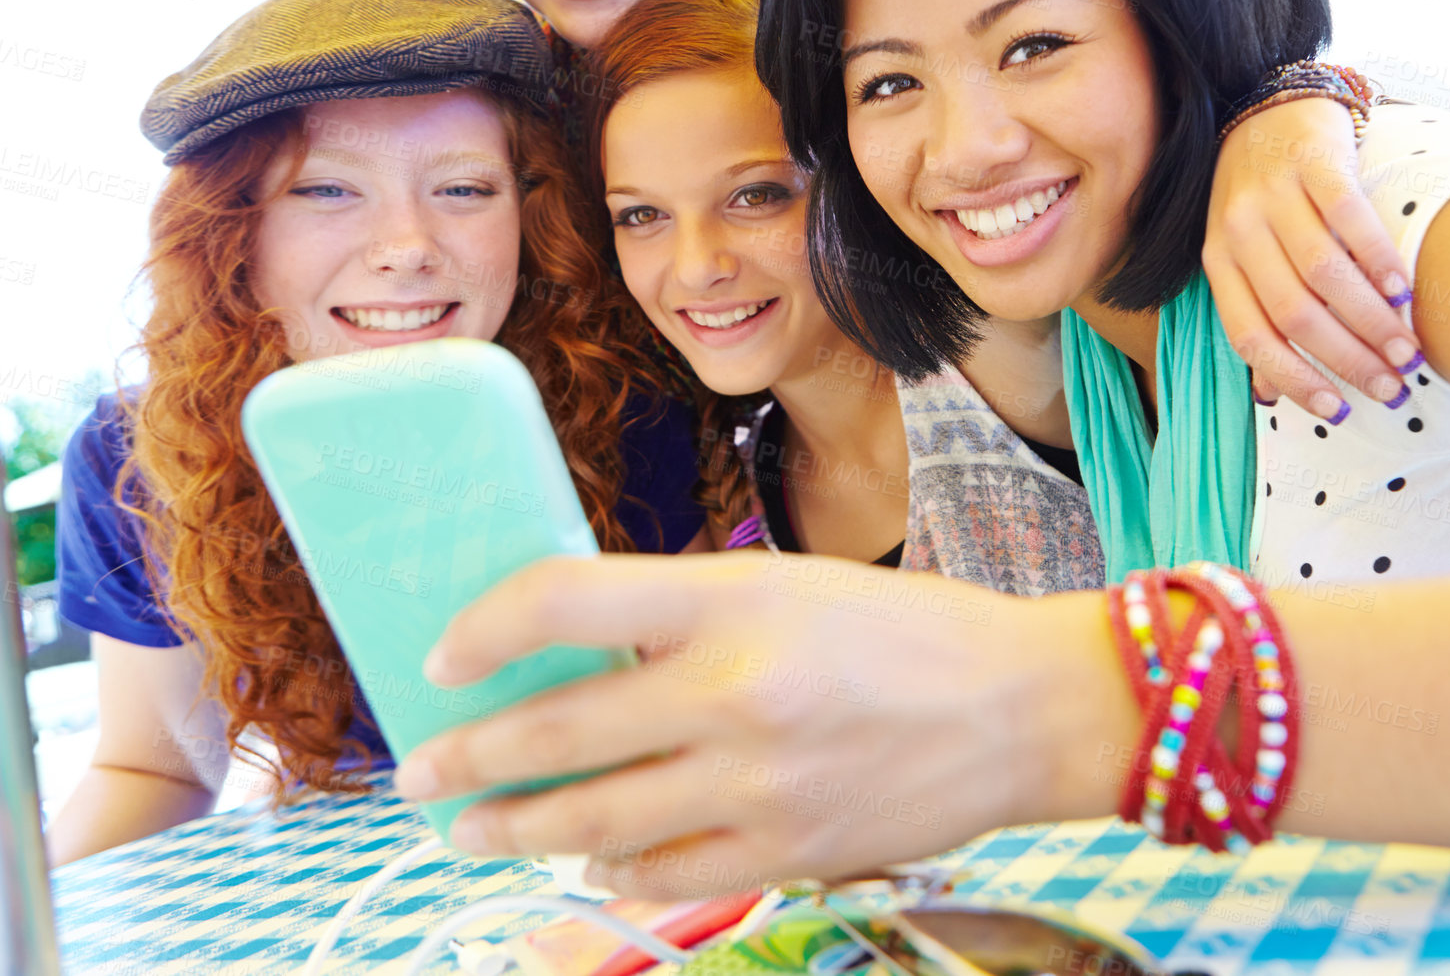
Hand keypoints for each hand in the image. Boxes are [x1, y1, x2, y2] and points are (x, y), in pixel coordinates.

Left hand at [393, 552, 1050, 895]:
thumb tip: (582, 657)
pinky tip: (588, 862)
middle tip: (419, 773)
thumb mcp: (789, 584)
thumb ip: (686, 615)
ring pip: (595, 818)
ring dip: (518, 826)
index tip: (442, 655)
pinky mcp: (788, 850)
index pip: (568, 599)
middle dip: (471, 757)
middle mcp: (736, 690)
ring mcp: (759, 782)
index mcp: (734, 598)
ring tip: (472, 828)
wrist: (1023, 707)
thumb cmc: (905, 630)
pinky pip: (666, 872)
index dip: (485, 625)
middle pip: (561, 728)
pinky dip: (611, 869)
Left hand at [1204, 99, 1422, 417]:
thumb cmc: (1258, 197)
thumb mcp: (1238, 254)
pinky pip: (1347, 217)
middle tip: (1391, 385)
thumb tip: (1267, 394)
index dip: (1294, 378)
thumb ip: (1253, 315)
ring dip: (1371, 320)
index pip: (1249, 336)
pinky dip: (1377, 258)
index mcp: (1217, 262)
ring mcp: (1273, 193)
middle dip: (1347, 358)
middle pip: (1294, 312)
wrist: (1264, 105)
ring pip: (1324, 273)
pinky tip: (1402, 289)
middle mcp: (1238, 230)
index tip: (1339, 410)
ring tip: (1407, 350)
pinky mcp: (1313, 160)